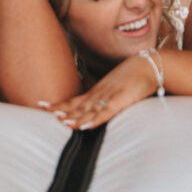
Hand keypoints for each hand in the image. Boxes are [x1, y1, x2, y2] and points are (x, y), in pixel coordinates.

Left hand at [40, 53, 159, 129]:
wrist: (148, 65)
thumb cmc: (132, 77)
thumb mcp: (113, 89)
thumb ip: (103, 99)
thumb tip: (91, 110)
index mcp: (97, 92)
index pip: (74, 100)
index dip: (59, 104)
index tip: (43, 106)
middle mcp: (100, 93)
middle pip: (77, 104)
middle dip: (61, 110)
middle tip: (45, 112)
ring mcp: (110, 96)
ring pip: (89, 109)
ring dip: (75, 116)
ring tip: (61, 121)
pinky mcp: (122, 100)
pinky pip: (107, 111)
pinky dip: (96, 119)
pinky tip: (87, 126)